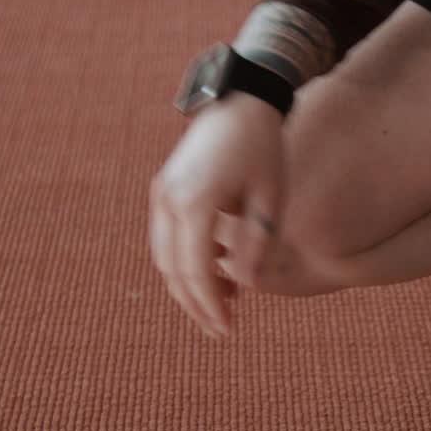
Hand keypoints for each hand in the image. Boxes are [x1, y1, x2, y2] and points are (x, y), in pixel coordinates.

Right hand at [150, 94, 284, 336]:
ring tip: (225, 303)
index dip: (211, 305)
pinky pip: (166, 239)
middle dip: (196, 305)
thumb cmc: (262, 148)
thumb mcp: (270, 199)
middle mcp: (169, 200)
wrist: (239, 101)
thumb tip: (247, 285)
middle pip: (173, 271)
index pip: (197, 271)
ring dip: (189, 286)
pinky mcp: (163, 190)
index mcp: (196, 203)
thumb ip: (256, 243)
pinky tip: (217, 272)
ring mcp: (161, 194)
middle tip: (221, 329)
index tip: (227, 329)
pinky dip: (184, 262)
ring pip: (164, 258)